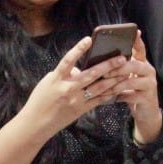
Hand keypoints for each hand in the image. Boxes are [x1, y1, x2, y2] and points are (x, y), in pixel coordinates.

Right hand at [19, 35, 138, 137]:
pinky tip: (118, 87)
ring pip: (99, 88)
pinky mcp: (80, 110)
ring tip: (126, 72)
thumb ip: (64, 74)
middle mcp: (68, 89)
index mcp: (57, 79)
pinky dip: (109, 93)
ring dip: (114, 79)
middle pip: (91, 74)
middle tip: (122, 57)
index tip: (88, 39)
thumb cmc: (40, 100)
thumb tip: (79, 68)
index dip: (78, 49)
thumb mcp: (48, 83)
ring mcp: (76, 100)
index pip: (68, 60)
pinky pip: (98, 100)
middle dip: (108, 65)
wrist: (36, 124)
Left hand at [112, 32, 162, 143]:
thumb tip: (97, 62)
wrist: (145, 113)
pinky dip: (119, 96)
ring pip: (131, 80)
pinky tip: (110, 98)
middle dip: (118, 68)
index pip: (141, 49)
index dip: (137, 41)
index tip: (135, 32)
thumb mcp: (127, 78)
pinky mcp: (148, 97)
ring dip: (115, 84)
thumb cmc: (132, 92)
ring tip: (104, 87)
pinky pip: (131, 95)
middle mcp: (148, 71)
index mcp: (142, 63)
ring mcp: (150, 84)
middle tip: (104, 72)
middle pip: (134, 65)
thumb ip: (119, 69)